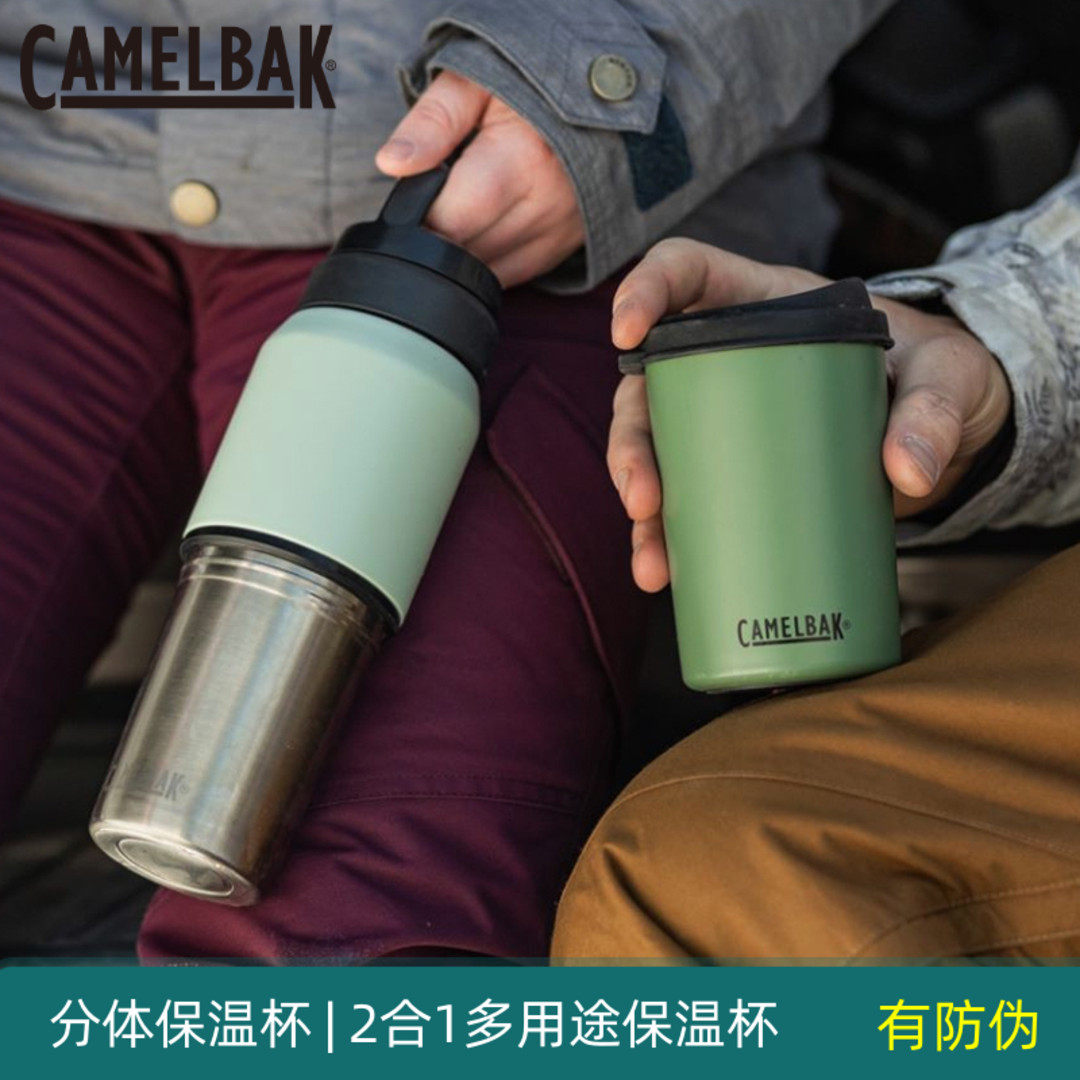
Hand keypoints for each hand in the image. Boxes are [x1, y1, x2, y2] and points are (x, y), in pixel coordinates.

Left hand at [375, 70, 583, 287]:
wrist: (594, 97)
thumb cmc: (525, 86)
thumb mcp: (473, 83)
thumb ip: (431, 122)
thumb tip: (391, 163)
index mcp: (522, 158)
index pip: (450, 219)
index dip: (419, 217)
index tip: (414, 197)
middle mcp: (547, 205)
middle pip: (467, 253)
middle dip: (441, 233)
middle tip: (441, 196)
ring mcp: (560, 232)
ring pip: (488, 273)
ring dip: (464, 251)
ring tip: (465, 206)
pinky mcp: (565, 248)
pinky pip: (513, 275)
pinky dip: (489, 260)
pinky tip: (484, 226)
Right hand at [608, 238, 1012, 592]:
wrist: (951, 432)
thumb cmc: (940, 377)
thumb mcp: (948, 377)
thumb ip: (935, 411)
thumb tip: (906, 474)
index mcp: (766, 304)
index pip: (687, 271)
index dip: (646, 288)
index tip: (625, 330)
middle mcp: (729, 358)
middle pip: (650, 383)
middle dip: (632, 444)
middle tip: (644, 498)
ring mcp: (727, 417)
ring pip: (656, 449)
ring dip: (641, 507)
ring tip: (653, 563)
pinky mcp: (739, 469)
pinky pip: (686, 497)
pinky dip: (668, 539)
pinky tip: (664, 574)